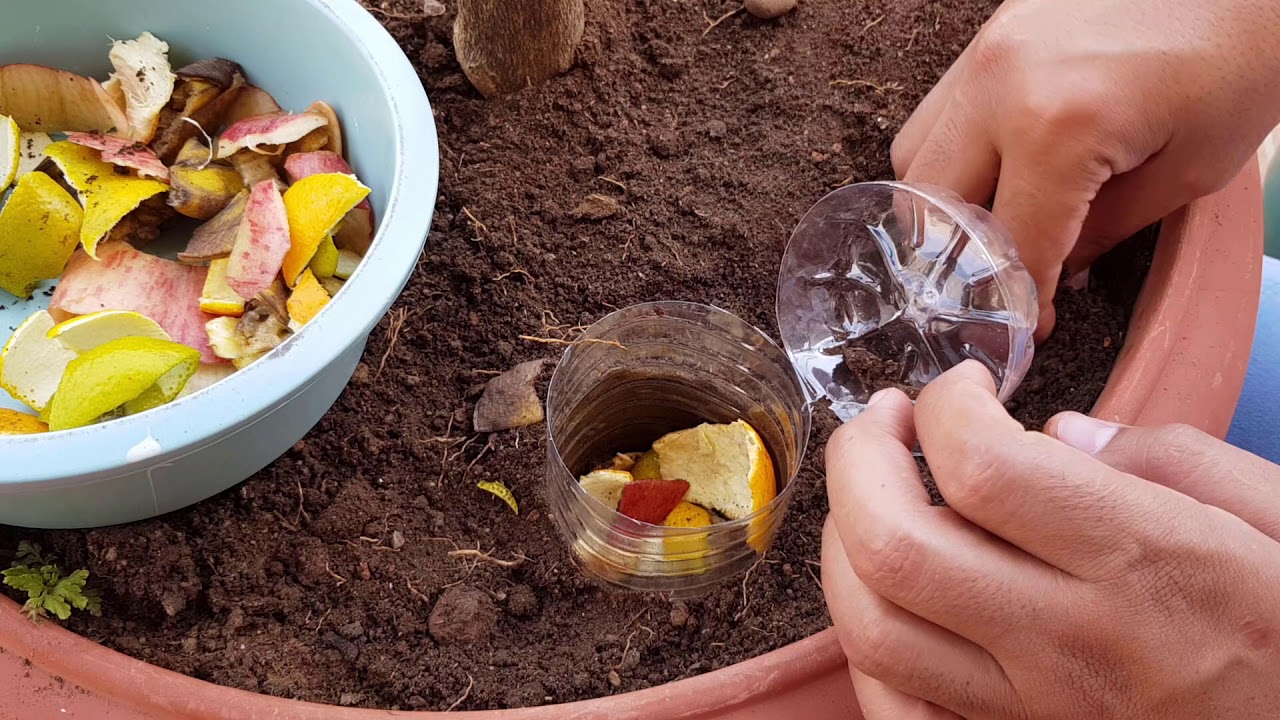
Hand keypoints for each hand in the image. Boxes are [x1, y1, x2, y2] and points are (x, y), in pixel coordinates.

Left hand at [821, 360, 1279, 719]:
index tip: (962, 386)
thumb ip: (1169, 458)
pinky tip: (884, 590)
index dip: (946, 405)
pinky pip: (895, 709)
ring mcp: (1034, 709)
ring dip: (843, 542)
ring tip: (872, 494)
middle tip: (885, 421)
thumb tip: (1057, 432)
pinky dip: (864, 643)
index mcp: (1144, 561)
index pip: (983, 468)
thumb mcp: (1278, 516)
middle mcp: (1072, 639)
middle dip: (859, 460)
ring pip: (873, 630)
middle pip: (895, 547)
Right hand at [892, 0, 1279, 337]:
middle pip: (933, 208)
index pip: (1012, 245)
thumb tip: (1059, 271)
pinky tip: (999, 172)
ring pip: (915, 159)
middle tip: (1007, 285)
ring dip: (945, 208)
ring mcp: (984, 54)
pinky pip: (937, 113)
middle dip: (964, 261)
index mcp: (1056, 126)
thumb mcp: (1193, 167)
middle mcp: (998, 87)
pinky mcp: (989, 36)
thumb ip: (1109, 229)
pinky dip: (952, 156)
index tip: (1030, 331)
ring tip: (997, 228)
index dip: (1021, 301)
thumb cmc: (1241, 54)